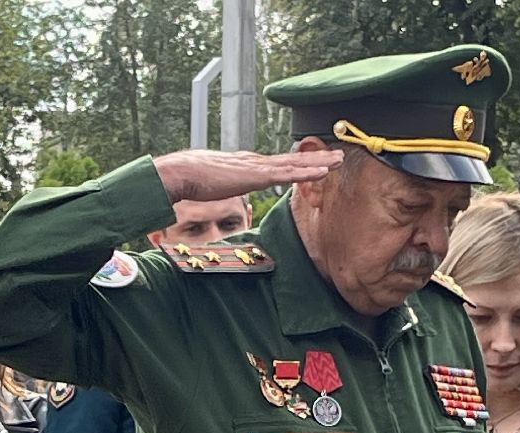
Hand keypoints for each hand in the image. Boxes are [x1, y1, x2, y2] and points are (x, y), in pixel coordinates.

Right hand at [152, 148, 342, 203]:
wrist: (181, 173)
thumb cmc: (191, 180)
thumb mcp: (213, 184)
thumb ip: (222, 185)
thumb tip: (220, 189)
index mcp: (246, 164)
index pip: (278, 163)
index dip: (298, 162)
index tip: (314, 161)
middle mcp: (255, 161)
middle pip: (292, 159)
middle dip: (316, 159)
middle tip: (337, 156)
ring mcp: (257, 167)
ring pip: (295, 164)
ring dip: (319, 163)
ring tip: (339, 160)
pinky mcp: (257, 176)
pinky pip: (288, 174)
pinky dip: (307, 172)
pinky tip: (323, 172)